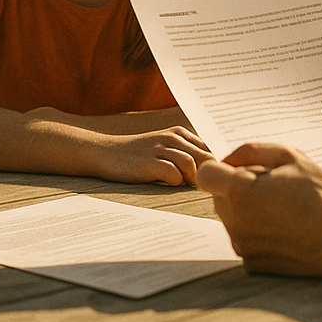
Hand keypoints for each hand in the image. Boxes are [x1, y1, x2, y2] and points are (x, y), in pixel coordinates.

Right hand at [91, 126, 211, 186]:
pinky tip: (167, 183)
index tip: (210, 179)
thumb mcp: (165, 149)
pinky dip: (175, 182)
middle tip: (199, 188)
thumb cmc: (140, 156)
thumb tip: (213, 172)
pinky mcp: (148, 163)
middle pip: (205, 157)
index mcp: (180, 133)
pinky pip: (173, 174)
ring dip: (191, 179)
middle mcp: (172, 138)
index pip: (210, 149)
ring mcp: (160, 149)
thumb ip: (188, 156)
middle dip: (207, 175)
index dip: (214, 166)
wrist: (106, 153)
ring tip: (182, 185)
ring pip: (191, 165)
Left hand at [196, 142, 321, 276]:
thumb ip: (249, 151)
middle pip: (218, 197)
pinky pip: (244, 240)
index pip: (205, 174)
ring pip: (231, 219)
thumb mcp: (289, 156)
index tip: (242, 171)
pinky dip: (257, 234)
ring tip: (283, 211)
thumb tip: (225, 160)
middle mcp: (235, 222)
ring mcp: (242, 246)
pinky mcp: (251, 265)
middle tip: (273, 190)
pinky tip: (284, 231)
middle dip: (237, 190)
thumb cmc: (320, 193)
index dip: (222, 169)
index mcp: (239, 192)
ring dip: (247, 212)